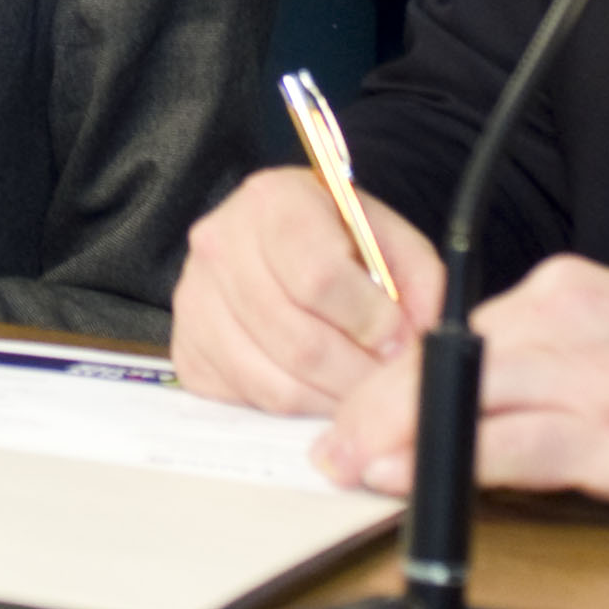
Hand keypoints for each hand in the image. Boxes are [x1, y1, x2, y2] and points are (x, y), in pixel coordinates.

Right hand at [169, 168, 442, 412]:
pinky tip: (318, 388)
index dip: (367, 320)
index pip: (318, 276)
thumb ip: (419, 282)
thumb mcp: (390, 238)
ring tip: (360, 392)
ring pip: (273, 380)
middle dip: (356, 374)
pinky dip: (294, 408)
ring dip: (330, 399)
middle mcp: (220, 243)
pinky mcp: (187, 348)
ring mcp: (195, 299)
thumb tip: (420, 339)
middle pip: (296, 338)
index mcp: (273, 200)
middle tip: (387, 383)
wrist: (284, 236)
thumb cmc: (338, 238)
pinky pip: (248, 399)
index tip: (397, 339)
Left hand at [314, 255, 608, 534]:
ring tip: (351, 471)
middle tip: (330, 452)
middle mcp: (572, 321)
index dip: (390, 382)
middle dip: (370, 409)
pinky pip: (512, 445)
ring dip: (393, 438)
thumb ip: (553, 370)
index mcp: (568, 295)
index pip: (452, 334)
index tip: (354, 419)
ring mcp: (596, 376)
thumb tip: (473, 419)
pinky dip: (450, 463)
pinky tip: (415, 481)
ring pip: (462, 395)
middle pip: (440, 359)